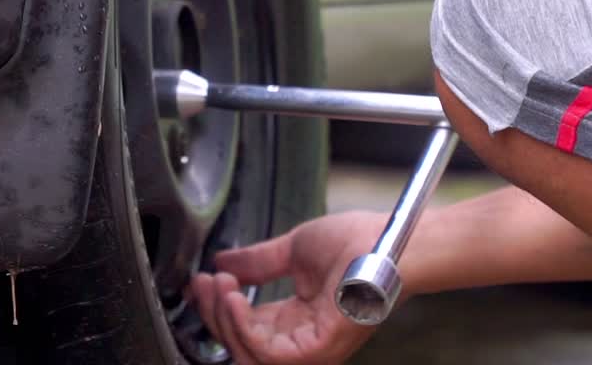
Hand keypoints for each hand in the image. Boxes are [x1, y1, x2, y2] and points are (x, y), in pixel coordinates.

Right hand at [188, 211, 388, 363]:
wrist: (390, 238)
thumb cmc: (358, 241)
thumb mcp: (293, 250)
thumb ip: (257, 261)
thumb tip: (223, 261)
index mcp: (296, 320)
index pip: (245, 327)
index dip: (217, 306)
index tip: (200, 280)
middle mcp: (301, 340)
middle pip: (240, 344)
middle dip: (213, 313)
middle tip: (203, 282)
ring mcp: (312, 349)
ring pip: (248, 354)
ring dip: (224, 320)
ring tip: (220, 287)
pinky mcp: (319, 348)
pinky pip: (267, 353)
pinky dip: (242, 328)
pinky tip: (233, 298)